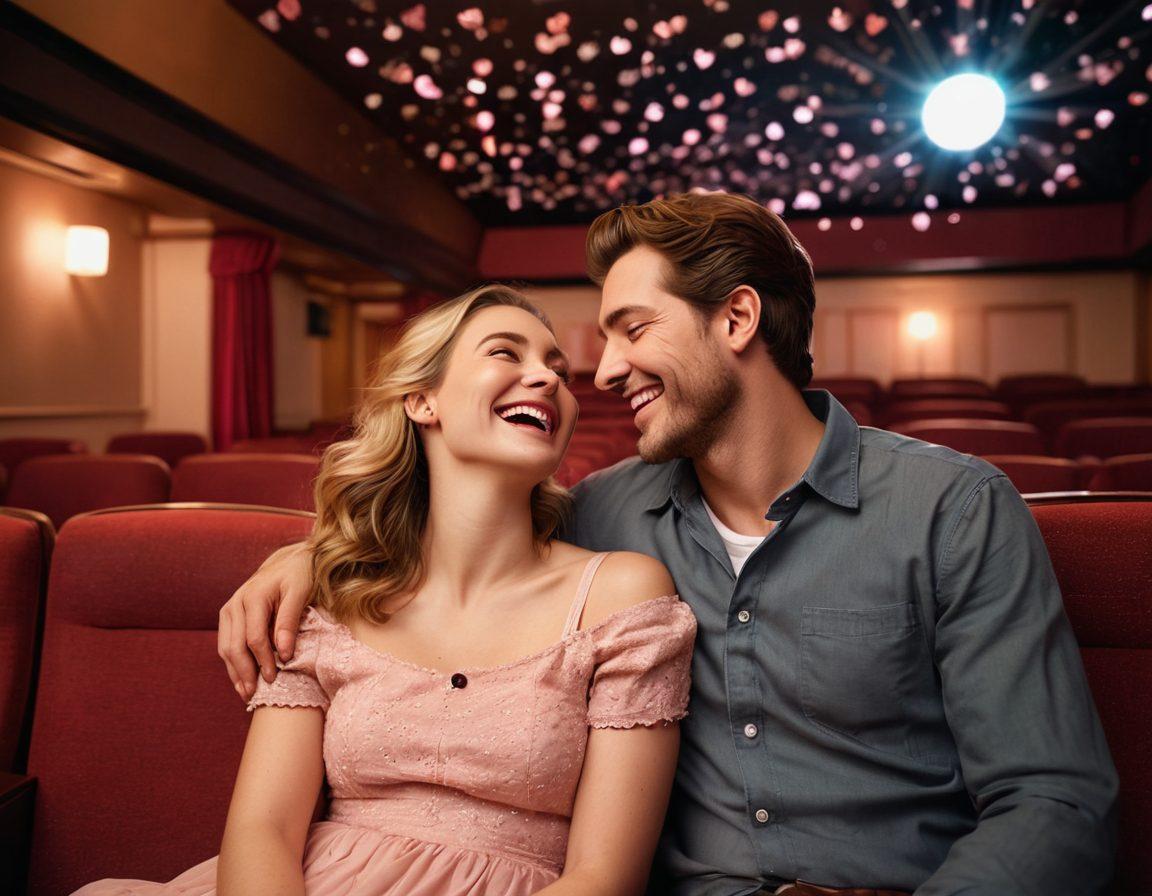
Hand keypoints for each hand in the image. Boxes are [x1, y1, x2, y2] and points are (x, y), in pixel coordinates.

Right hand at [218, 542, 312, 699]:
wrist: (289, 560)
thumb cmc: (299, 575)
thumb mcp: (300, 592)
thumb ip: (290, 620)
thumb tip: (284, 654)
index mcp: (253, 596)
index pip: (254, 638)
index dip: (263, 661)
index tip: (274, 679)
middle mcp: (236, 603)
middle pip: (234, 646)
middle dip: (244, 672)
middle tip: (255, 695)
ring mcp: (229, 609)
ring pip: (225, 647)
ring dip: (234, 672)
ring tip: (246, 693)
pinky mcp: (229, 615)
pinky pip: (226, 643)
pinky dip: (232, 663)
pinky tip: (241, 679)